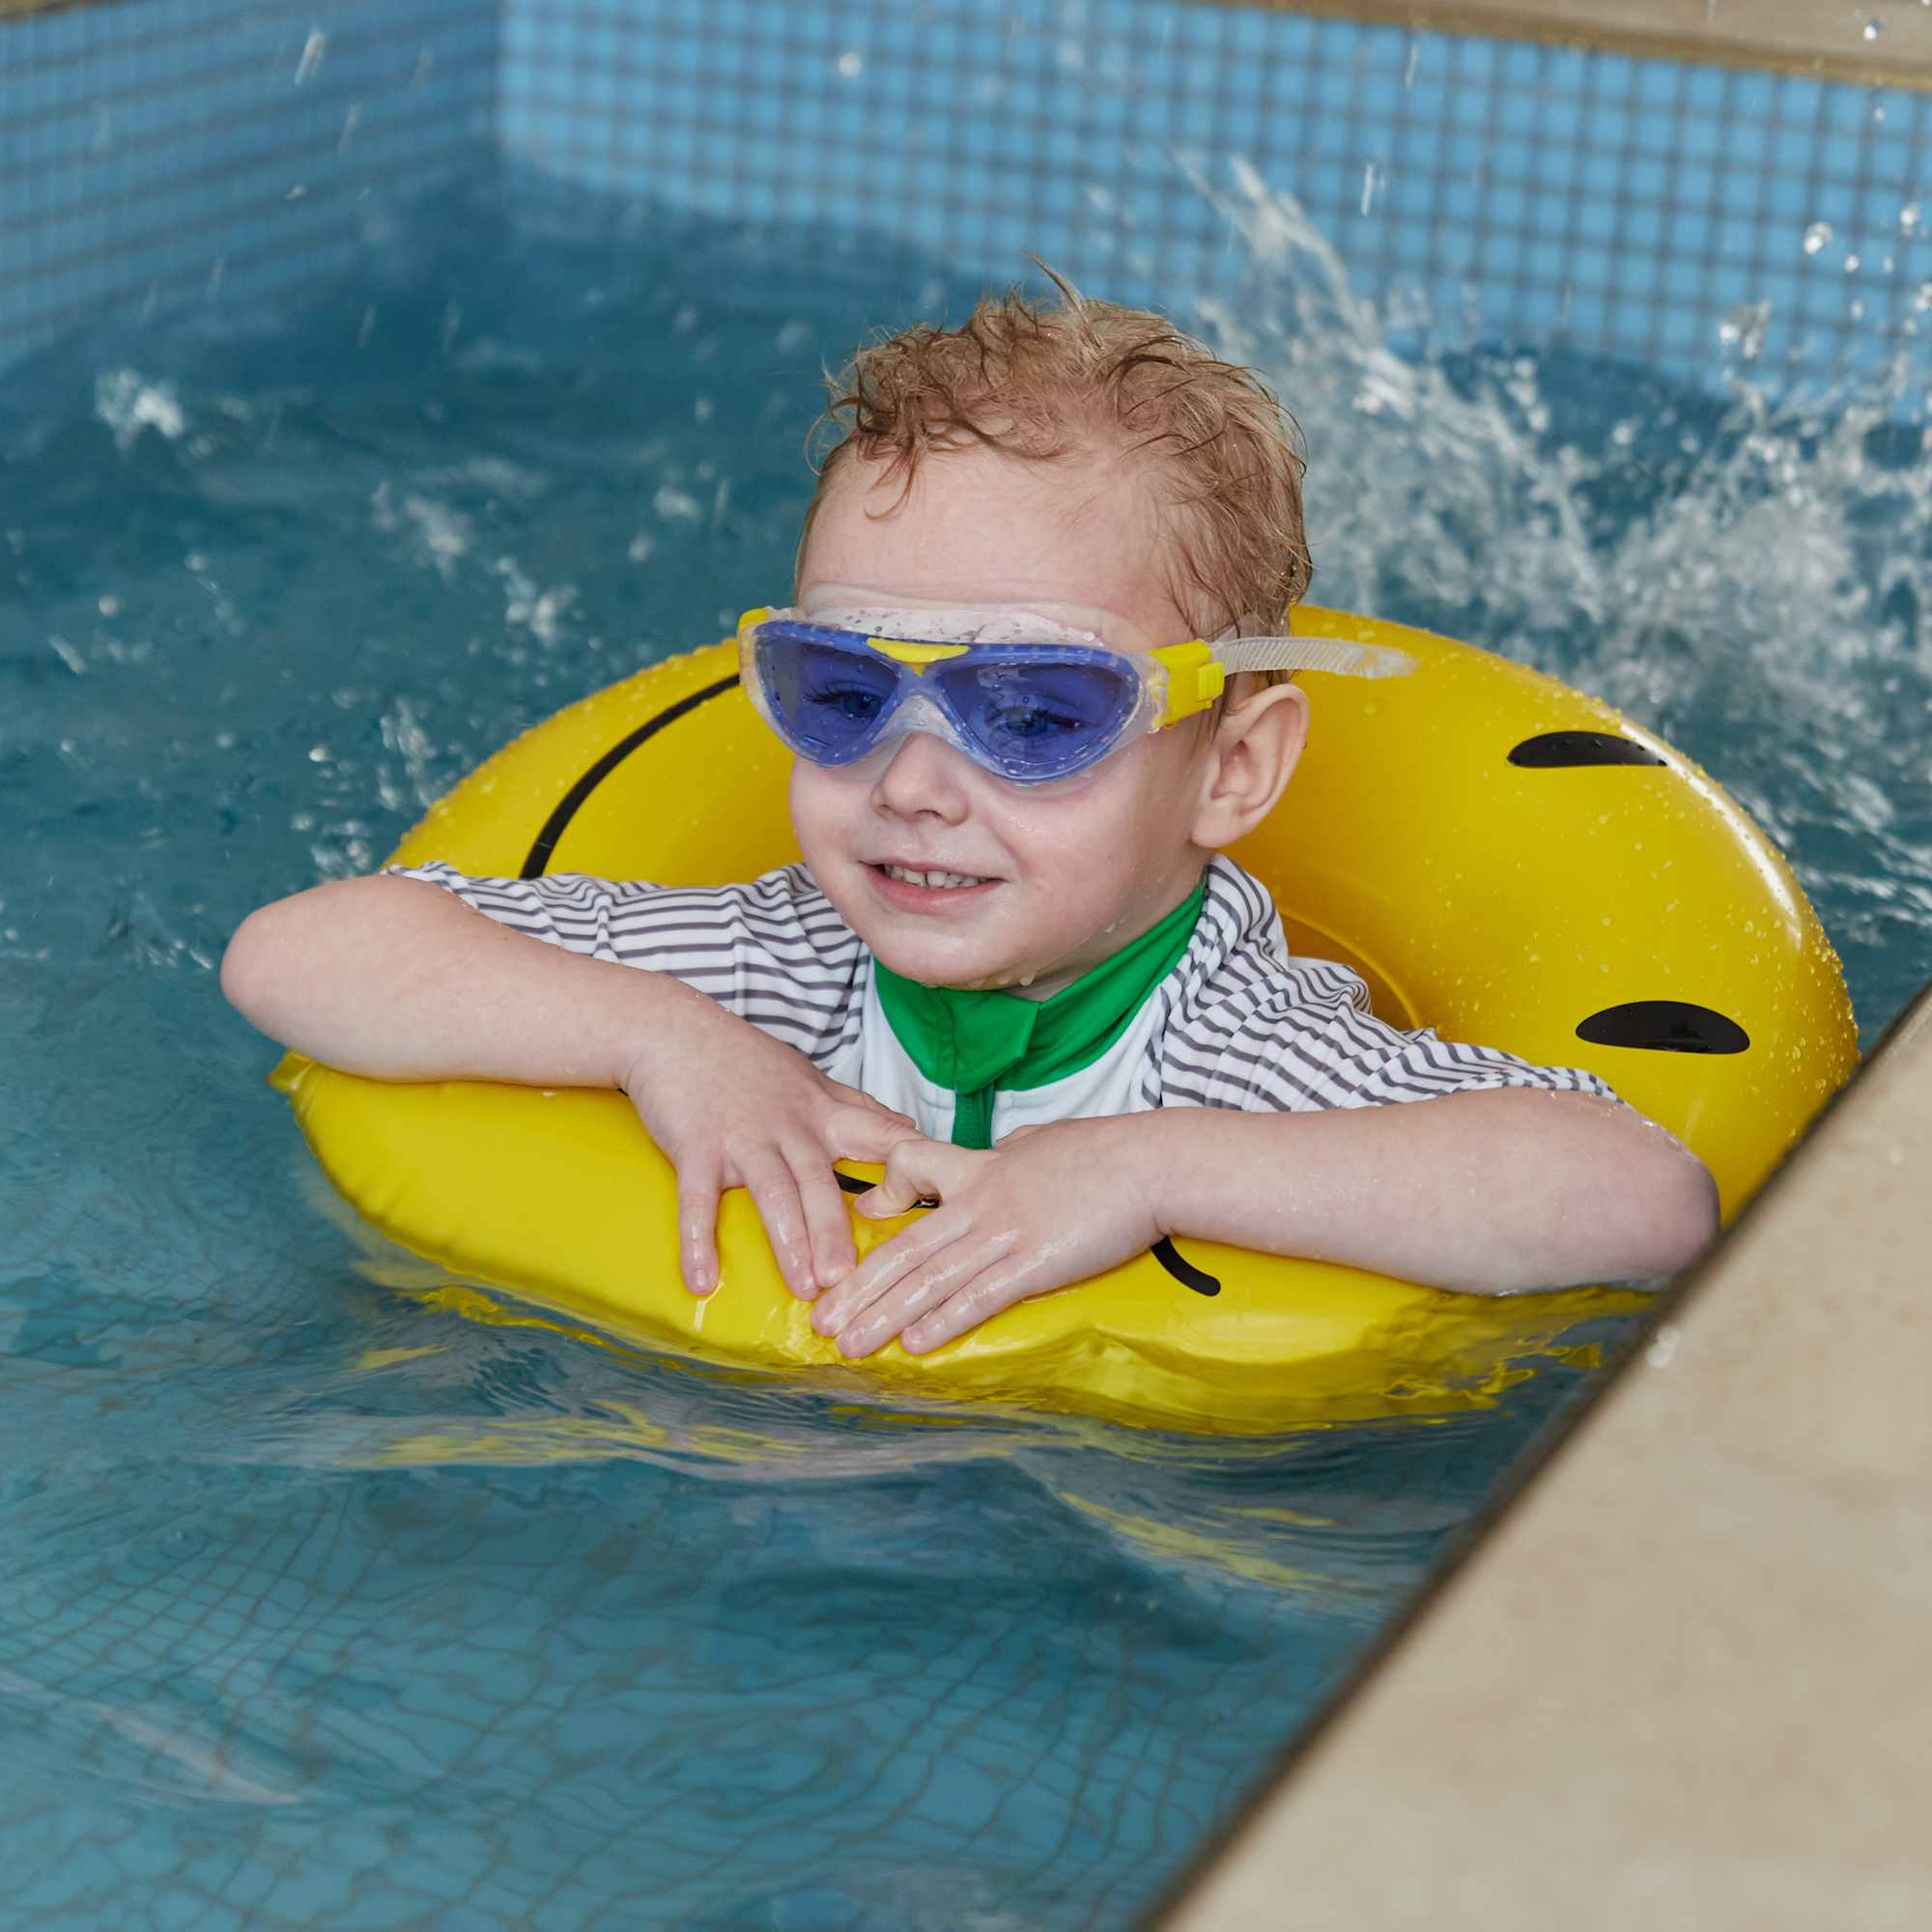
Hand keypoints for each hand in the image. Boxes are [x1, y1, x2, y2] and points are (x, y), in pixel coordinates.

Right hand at [619, 990, 919, 1300]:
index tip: (932, 1202)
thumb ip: (856, 1107)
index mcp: (820, 1113)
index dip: (906, 1169)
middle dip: (837, 1232)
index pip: (874, 1139)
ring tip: (803, 1287)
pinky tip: (703, 1281)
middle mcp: (788, 1127)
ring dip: (788, 1242)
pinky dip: (699, 1241)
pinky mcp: (697, 1147)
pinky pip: (697, 1201)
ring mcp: (742, 1138)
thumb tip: (906, 1128)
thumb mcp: (807, 1076)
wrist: (673, 1030)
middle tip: (852, 1279)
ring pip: (773, 1192)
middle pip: (820, 1183)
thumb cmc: (741, 1058)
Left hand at [808, 1116, 1164, 1356]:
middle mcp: (981, 1200)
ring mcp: (1006, 1232)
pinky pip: (979, 1296)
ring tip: (850, 1344)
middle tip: (819, 1322)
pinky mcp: (1036, 1261)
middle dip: (857, 1288)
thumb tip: (1005, 1151)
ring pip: (930, 1278)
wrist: (1152, 1164)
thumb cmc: (1106, 1153)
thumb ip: (1012, 1152)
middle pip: (904, 1245)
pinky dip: (943, 1321)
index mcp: (981, 1166)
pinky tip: (915, 1343)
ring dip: (884, 1315)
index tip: (863, 1218)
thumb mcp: (1043, 1142)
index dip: (882, 1194)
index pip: (911, 1166)